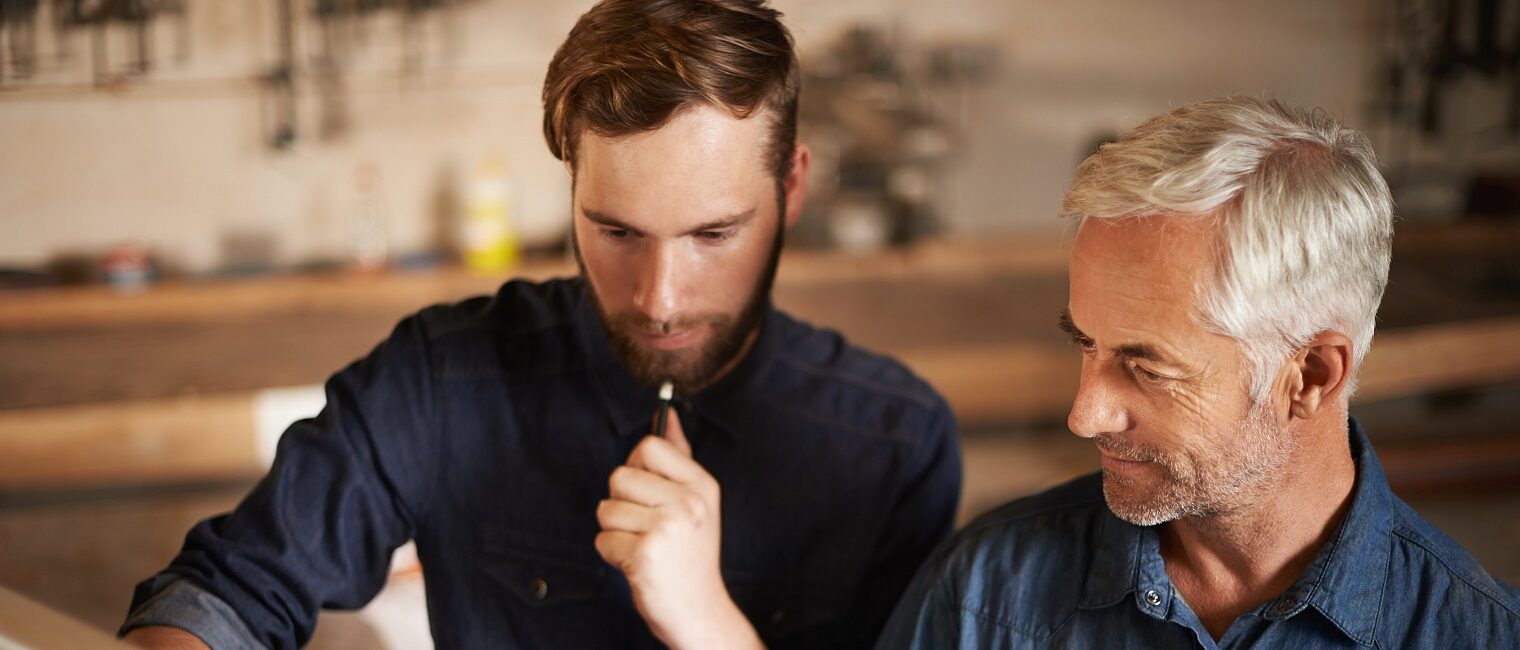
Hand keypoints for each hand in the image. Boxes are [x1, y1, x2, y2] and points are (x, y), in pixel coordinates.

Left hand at [595, 409, 763, 649]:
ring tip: (643, 545)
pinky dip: (612, 554)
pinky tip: (637, 563)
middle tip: (648, 526)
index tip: (648, 491)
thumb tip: (667, 415)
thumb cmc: (690, 552)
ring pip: (606, 508)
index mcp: (701, 484)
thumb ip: (679, 456)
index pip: (648, 446)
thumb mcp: (697, 500)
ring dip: (616, 530)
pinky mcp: (644, 554)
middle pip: (620, 476)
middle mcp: (688, 503)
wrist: (698, 609)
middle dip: (622, 502)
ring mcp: (668, 528)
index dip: (637, 467)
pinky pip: (602, 539)